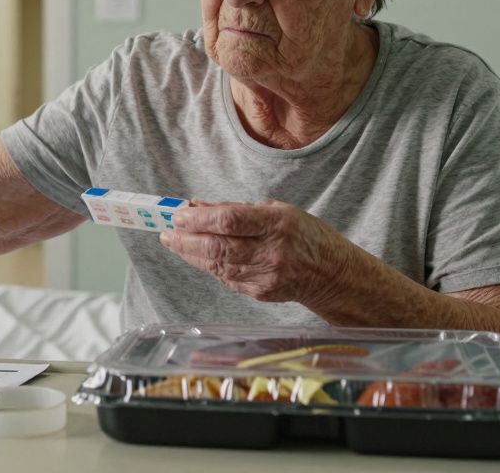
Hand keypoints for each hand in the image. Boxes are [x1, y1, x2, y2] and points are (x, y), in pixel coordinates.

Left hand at [160, 200, 341, 303]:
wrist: (332, 274)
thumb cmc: (304, 235)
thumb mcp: (277, 210)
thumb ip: (237, 209)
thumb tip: (197, 207)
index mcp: (277, 224)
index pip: (230, 221)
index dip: (199, 219)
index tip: (178, 214)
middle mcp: (272, 251)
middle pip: (218, 247)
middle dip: (186, 239)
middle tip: (167, 231)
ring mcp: (266, 276)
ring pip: (217, 265)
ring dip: (190, 253)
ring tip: (174, 241)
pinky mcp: (261, 292)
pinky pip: (226, 277)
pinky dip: (208, 265)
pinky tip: (197, 255)